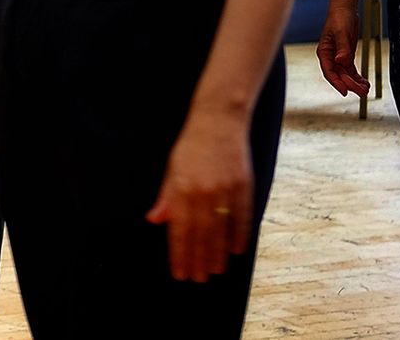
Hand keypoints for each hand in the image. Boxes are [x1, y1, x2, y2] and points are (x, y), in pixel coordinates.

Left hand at [145, 108, 253, 282]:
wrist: (218, 120)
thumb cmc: (191, 146)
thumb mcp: (172, 168)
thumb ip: (166, 196)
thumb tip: (156, 221)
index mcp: (181, 187)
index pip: (179, 229)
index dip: (179, 253)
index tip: (180, 273)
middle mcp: (202, 191)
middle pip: (200, 234)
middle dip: (198, 259)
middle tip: (198, 279)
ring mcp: (225, 189)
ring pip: (221, 230)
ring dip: (218, 253)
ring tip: (215, 271)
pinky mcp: (243, 185)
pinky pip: (242, 217)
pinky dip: (239, 235)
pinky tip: (236, 251)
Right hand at [315, 2, 368, 96]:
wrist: (344, 9)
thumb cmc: (339, 18)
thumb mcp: (342, 32)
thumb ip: (342, 48)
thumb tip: (341, 62)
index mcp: (324, 52)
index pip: (329, 71)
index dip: (336, 83)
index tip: (345, 92)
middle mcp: (330, 57)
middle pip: (339, 75)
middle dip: (350, 85)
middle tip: (363, 93)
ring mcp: (338, 57)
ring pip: (346, 75)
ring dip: (355, 83)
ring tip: (366, 90)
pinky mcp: (346, 56)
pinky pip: (351, 70)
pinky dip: (357, 77)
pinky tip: (365, 83)